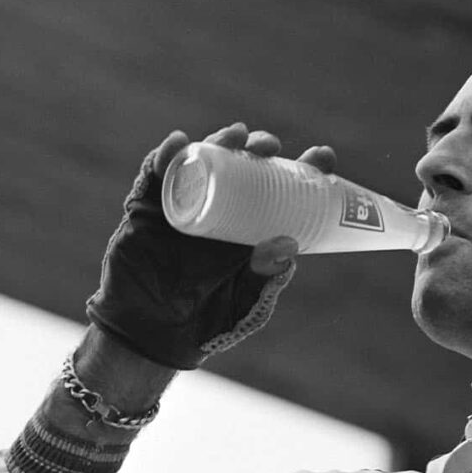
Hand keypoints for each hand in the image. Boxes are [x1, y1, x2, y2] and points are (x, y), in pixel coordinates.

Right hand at [86, 123, 336, 369]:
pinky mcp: (148, 210)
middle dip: (261, 147)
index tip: (323, 158)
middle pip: (246, 166)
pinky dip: (166, 157)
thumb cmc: (207, 322)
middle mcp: (222, 209)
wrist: (153, 337)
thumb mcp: (246, 301)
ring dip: (220, 142)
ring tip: (235, 135)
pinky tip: (179, 144)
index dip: (303, 170)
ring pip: (204, 161)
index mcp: (253, 228)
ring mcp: (185, 205)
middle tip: (270, 147)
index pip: (283, 191)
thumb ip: (265, 277)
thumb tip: (288, 245)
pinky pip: (155, 177)